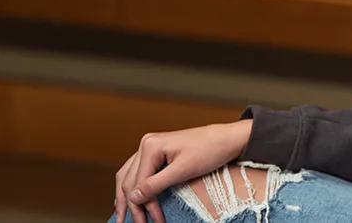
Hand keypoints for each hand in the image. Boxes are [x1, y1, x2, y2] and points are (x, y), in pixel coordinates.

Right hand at [115, 120, 252, 222]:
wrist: (227, 138)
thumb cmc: (210, 150)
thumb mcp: (183, 170)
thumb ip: (156, 184)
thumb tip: (133, 198)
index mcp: (150, 146)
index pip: (138, 183)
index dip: (142, 206)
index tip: (151, 222)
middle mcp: (147, 144)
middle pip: (129, 180)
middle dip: (131, 206)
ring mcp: (151, 147)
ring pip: (128, 176)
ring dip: (125, 197)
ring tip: (124, 217)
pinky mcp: (158, 152)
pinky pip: (137, 171)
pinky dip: (133, 186)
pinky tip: (130, 198)